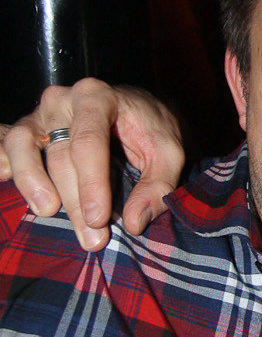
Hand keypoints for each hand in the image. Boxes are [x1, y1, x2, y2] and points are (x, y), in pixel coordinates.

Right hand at [0, 80, 185, 250]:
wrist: (137, 111)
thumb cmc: (152, 130)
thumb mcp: (169, 153)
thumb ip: (157, 185)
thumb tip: (134, 222)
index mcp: (98, 97)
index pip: (89, 142)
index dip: (91, 184)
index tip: (99, 219)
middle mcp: (63, 100)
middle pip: (61, 154)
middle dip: (74, 200)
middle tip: (91, 239)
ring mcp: (41, 114)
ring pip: (24, 147)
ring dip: (32, 183)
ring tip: (47, 211)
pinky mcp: (27, 130)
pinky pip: (6, 145)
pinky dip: (4, 163)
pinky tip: (4, 180)